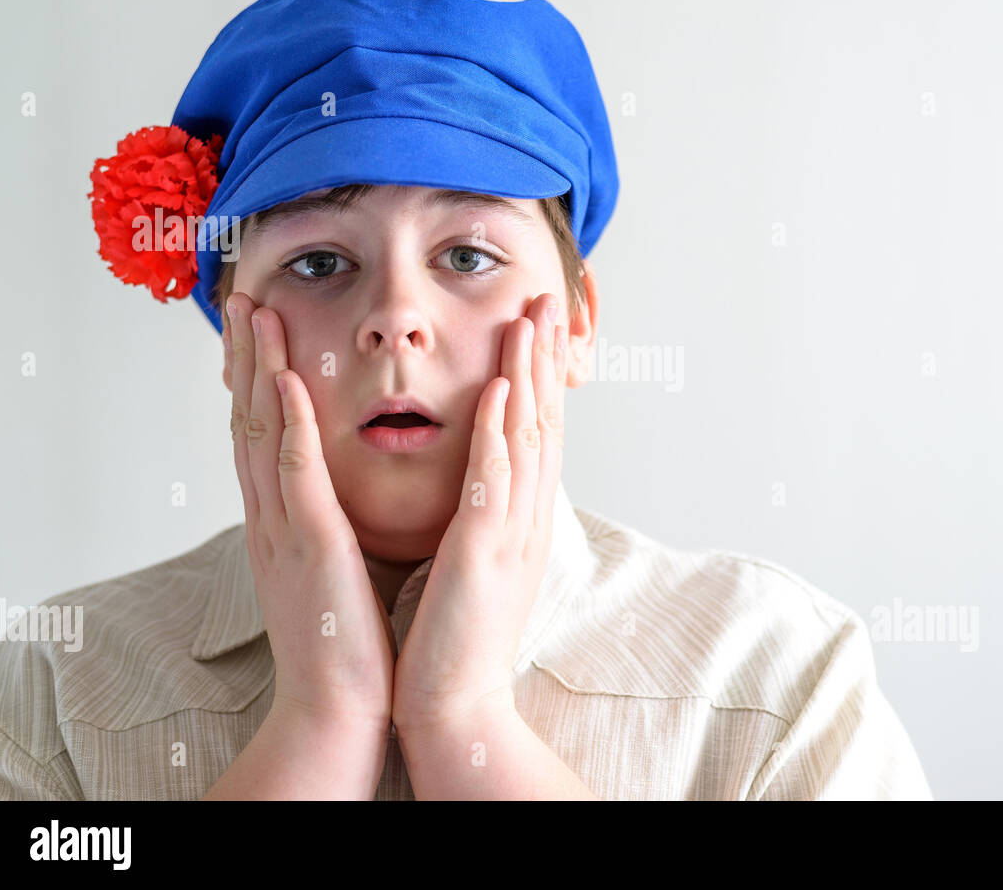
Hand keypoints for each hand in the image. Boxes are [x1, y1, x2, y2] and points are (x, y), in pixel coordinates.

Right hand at [225, 291, 397, 732]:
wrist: (336, 708)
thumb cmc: (342, 640)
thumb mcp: (328, 568)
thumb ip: (322, 524)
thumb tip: (329, 493)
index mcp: (281, 523)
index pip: (261, 436)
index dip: (255, 378)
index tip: (257, 328)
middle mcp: (271, 519)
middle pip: (249, 422)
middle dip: (245, 358)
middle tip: (244, 299)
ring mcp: (284, 531)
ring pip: (263, 435)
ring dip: (259, 371)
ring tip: (258, 316)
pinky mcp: (311, 548)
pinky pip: (296, 478)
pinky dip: (289, 427)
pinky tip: (287, 385)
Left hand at [391, 292, 567, 737]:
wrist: (456, 703)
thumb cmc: (456, 636)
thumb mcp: (479, 562)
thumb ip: (483, 515)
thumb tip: (483, 478)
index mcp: (520, 519)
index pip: (534, 432)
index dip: (537, 375)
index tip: (535, 325)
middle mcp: (527, 519)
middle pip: (541, 422)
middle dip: (543, 357)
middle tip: (546, 299)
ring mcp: (510, 534)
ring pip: (524, 439)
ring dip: (527, 375)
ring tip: (528, 321)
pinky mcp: (483, 555)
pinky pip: (493, 483)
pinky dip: (498, 433)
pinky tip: (498, 391)